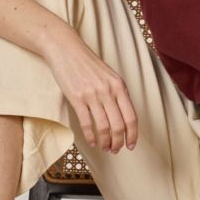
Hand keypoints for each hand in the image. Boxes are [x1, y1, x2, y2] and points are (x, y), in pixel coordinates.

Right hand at [42, 27, 138, 152]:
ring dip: (105, 142)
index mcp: (119, 86)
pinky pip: (87, 123)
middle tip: (115, 150)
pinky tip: (92, 141)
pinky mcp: (76, 98)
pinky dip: (90, 136)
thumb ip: (118, 94)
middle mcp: (108, 91)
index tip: (131, 145)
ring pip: (104, 127)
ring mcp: (92, 95)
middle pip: (118, 126)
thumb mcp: (109, 76)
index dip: (133, 135)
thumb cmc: (88, 64)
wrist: (66, 49)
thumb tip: (124, 118)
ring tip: (104, 147)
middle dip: (118, 142)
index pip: (131, 117)